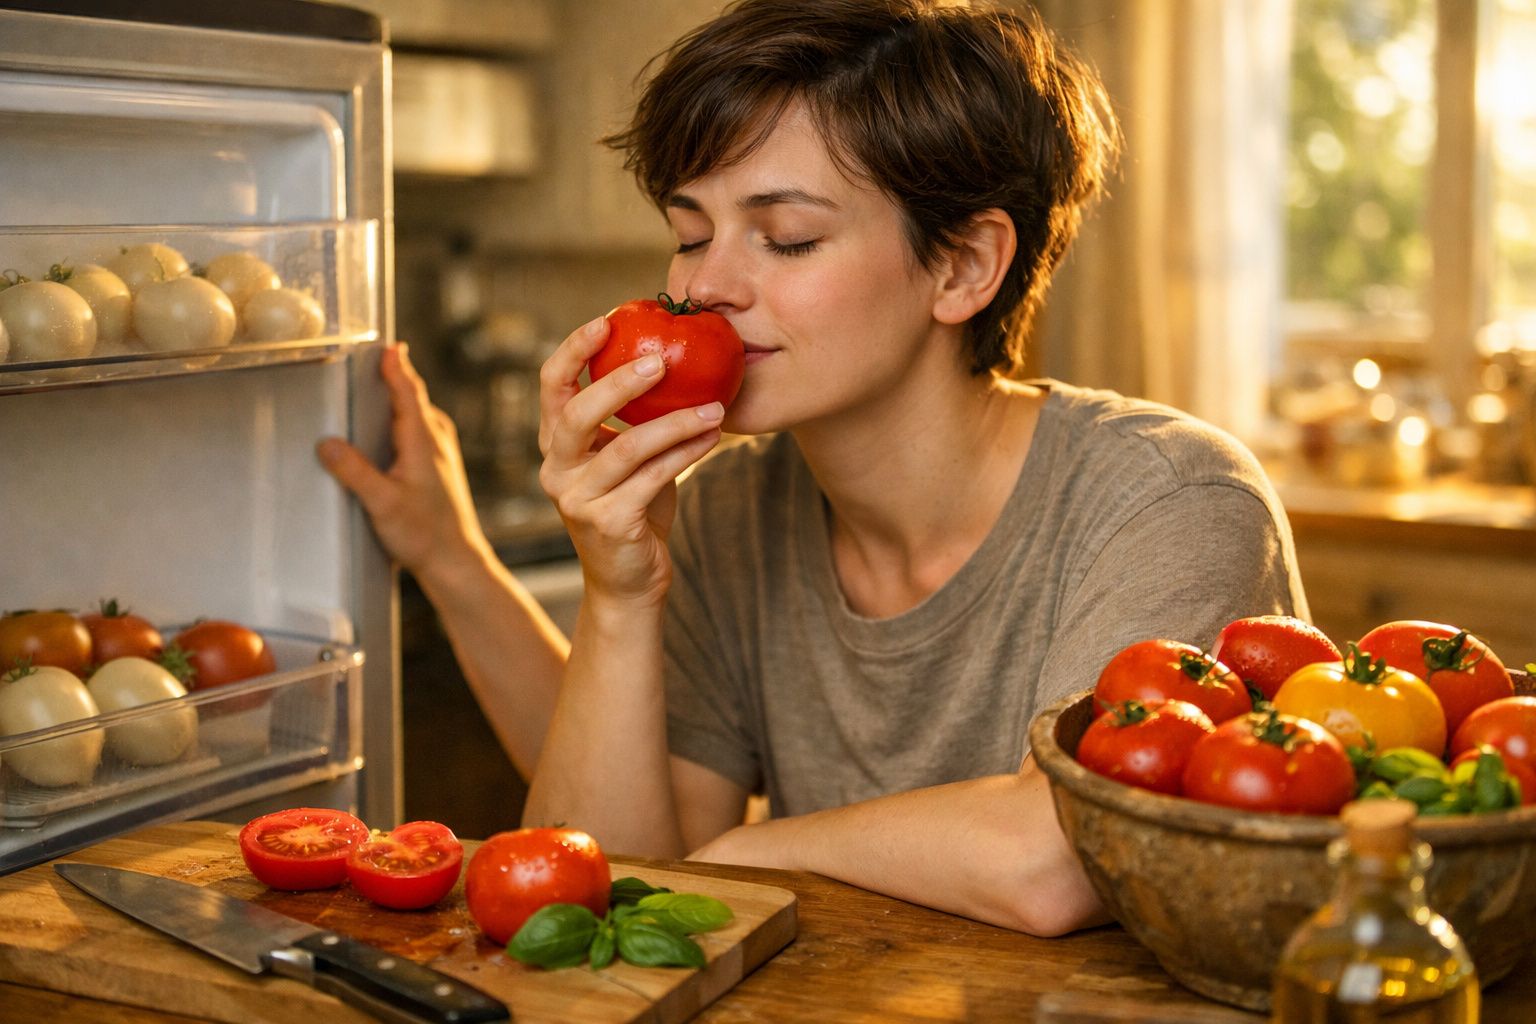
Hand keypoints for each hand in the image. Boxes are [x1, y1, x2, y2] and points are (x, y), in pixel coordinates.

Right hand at [316, 343, 489, 582]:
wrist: (455, 561)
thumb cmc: (423, 534)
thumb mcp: (382, 502)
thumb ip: (354, 471)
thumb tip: (326, 442)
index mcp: (424, 440)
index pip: (408, 390)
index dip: (395, 365)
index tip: (385, 342)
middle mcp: (435, 439)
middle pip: (409, 397)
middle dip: (388, 376)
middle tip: (360, 357)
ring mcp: (438, 452)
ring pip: (411, 414)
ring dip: (391, 399)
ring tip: (361, 386)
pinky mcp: (434, 467)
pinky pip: (412, 431)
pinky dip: (395, 421)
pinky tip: (376, 431)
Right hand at [538, 314, 724, 605]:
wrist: (630, 580)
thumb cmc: (634, 508)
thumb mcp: (627, 457)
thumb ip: (634, 419)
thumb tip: (675, 357)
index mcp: (556, 444)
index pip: (551, 385)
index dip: (574, 350)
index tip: (607, 320)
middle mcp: (557, 469)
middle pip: (578, 412)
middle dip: (620, 382)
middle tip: (662, 360)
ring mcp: (578, 499)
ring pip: (628, 448)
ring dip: (676, 423)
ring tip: (715, 407)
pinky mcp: (609, 523)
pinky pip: (654, 478)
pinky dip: (686, 453)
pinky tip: (712, 437)